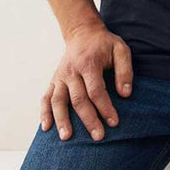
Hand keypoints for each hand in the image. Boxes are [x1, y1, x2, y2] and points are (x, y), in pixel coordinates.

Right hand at [40, 21, 132, 140]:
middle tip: (98, 137)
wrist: (82, 32)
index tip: (114, 122)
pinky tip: (46, 128)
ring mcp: (60, 77)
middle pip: (78, 99)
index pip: (96, 90)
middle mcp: (72, 71)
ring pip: (58, 100)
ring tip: (66, 137)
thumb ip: (125, 70)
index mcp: (89, 63)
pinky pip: (46, 98)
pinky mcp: (54, 81)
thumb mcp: (120, 49)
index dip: (105, 107)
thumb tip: (126, 94)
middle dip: (88, 119)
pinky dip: (44, 113)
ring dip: (61, 120)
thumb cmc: (104, 44)